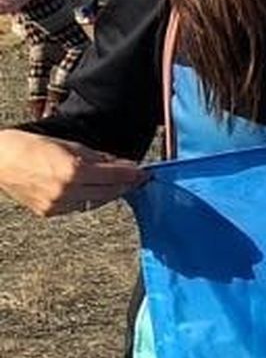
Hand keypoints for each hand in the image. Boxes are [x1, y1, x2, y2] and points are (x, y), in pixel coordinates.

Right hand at [0, 130, 146, 216]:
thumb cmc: (30, 146)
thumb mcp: (70, 145)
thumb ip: (99, 157)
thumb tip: (122, 164)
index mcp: (73, 171)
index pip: (115, 176)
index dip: (132, 174)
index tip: (143, 173)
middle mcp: (67, 191)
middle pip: (109, 192)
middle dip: (124, 185)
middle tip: (135, 179)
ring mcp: (57, 204)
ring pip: (96, 202)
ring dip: (109, 193)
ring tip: (117, 183)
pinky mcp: (49, 212)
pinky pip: (79, 207)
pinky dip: (90, 199)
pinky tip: (93, 190)